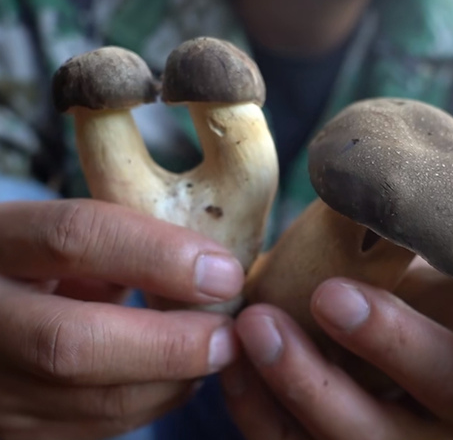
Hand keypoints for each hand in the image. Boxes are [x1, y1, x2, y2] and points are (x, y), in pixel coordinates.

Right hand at [0, 199, 242, 439]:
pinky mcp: (12, 430)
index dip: (159, 256)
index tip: (224, 273)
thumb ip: (114, 244)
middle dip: (171, 344)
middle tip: (230, 336)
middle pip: (75, 345)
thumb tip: (204, 271)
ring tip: (217, 353)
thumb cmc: (28, 262)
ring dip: (173, 379)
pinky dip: (151, 401)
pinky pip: (94, 427)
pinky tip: (180, 376)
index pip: (74, 238)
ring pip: (92, 402)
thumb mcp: (56, 232)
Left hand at [221, 277, 452, 439]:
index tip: (331, 291)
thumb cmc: (439, 318)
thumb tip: (350, 208)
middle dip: (313, 379)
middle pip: (377, 432)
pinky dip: (255, 411)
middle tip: (261, 320)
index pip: (449, 374)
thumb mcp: (444, 294)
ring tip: (239, 337)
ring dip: (273, 394)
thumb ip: (413, 274)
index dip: (392, 340)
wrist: (433, 370)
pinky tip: (234, 366)